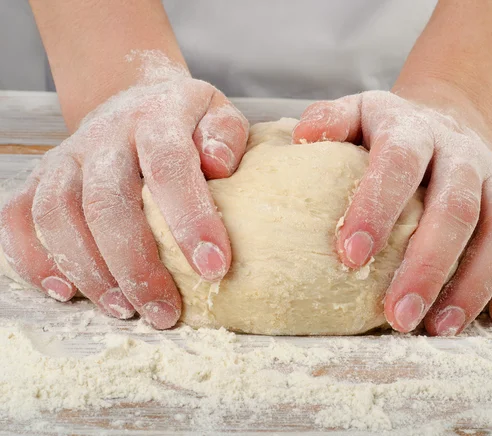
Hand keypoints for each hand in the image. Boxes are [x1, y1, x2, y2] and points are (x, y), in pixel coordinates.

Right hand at [0, 74, 248, 328]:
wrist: (134, 96)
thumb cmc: (186, 120)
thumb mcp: (219, 115)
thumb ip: (226, 137)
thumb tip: (219, 166)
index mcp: (156, 118)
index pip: (169, 166)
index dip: (190, 219)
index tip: (213, 268)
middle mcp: (104, 134)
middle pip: (107, 202)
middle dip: (136, 266)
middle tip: (164, 313)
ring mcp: (65, 156)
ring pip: (57, 214)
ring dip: (88, 271)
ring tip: (123, 309)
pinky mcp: (40, 176)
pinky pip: (17, 218)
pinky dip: (34, 259)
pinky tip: (65, 291)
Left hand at [293, 90, 491, 335]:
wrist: (448, 118)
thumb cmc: (391, 130)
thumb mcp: (359, 112)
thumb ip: (331, 121)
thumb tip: (302, 137)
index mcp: (414, 130)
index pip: (398, 164)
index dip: (377, 208)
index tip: (350, 257)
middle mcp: (463, 153)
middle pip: (456, 208)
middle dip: (427, 266)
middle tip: (396, 316)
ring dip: (474, 283)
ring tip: (438, 327)